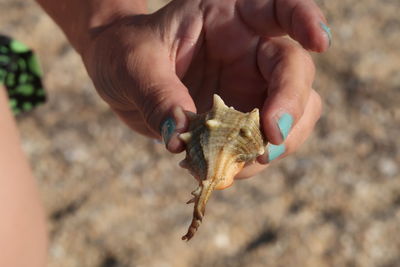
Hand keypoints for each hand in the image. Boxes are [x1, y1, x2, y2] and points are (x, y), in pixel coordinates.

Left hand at [81, 0, 329, 178]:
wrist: (121, 76)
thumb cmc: (126, 54)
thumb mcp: (133, 63)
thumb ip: (158, 94)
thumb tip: (180, 139)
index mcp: (229, 16)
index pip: (279, 8)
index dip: (305, 19)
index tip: (319, 42)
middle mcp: (251, 50)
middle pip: (295, 72)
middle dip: (290, 108)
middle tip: (268, 144)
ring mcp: (252, 86)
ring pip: (294, 113)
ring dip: (276, 145)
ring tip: (236, 166)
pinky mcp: (244, 119)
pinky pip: (263, 142)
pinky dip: (250, 161)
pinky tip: (223, 170)